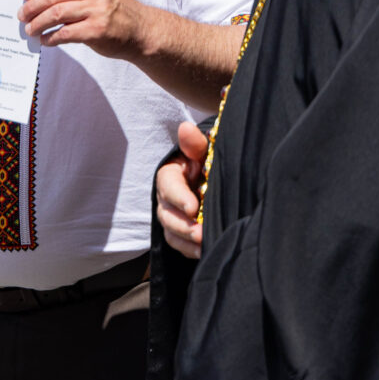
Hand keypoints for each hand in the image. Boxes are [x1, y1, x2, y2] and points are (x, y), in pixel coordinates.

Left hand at [18, 0, 145, 59]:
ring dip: (37, 23)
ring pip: (54, 14)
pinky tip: (45, 40)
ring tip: (30, 29)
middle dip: (32, 6)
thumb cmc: (117, 10)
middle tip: (22, 15)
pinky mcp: (96, 31)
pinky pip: (64, 34)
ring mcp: (96, 10)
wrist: (142, 30)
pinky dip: (50, 37)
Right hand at [155, 121, 208, 258]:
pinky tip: (205, 251)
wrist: (212, 176)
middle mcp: (166, 198)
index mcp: (169, 176)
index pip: (168, 187)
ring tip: (205, 245)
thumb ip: (194, 144)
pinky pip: (179, 245)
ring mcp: (172, 216)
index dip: (178, 198)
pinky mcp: (180, 232)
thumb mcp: (202, 151)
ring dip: (186, 241)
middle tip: (201, 233)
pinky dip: (190, 250)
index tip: (194, 207)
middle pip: (167, 214)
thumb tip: (185, 128)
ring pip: (171, 232)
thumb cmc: (206, 162)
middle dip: (183, 226)